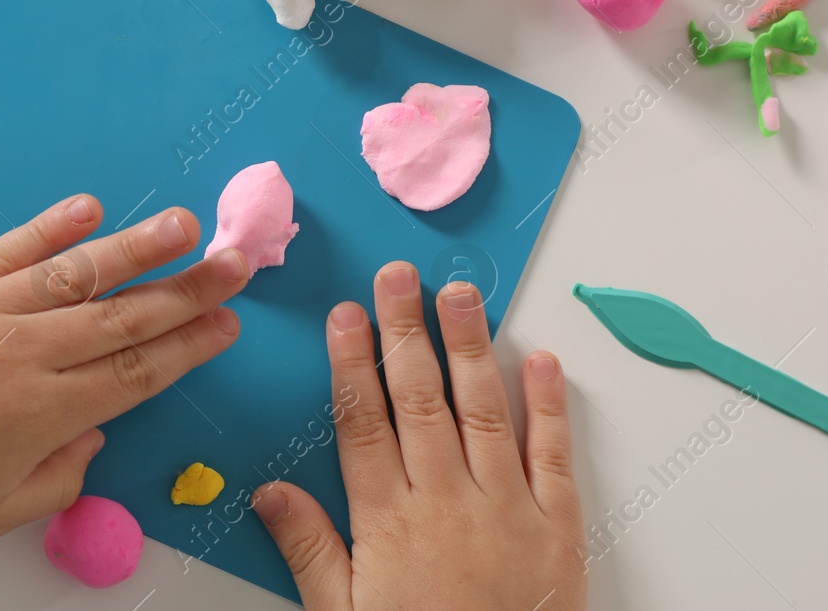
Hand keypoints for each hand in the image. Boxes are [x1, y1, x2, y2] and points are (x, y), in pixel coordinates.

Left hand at [0, 192, 249, 551]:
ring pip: (79, 271)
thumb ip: (61, 477)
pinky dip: (52, 227)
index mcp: (48, 412)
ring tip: (184, 223)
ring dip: (138, 245)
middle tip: (237, 263)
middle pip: (127, 314)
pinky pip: (11, 249)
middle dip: (190, 288)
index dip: (191, 344)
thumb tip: (92, 437)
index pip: (140, 370)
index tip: (228, 323)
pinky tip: (90, 208)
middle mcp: (29, 352)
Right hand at [253, 262, 585, 610]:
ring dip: (471, 346)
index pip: (364, 423)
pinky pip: (553, 456)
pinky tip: (540, 359)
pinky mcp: (558, 528)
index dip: (352, 363)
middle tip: (399, 275)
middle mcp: (446, 502)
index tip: (347, 314)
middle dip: (406, 331)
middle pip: (421, 400)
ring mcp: (506, 510)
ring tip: (462, 293)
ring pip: (483, 411)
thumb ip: (310, 553)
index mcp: (389, 523)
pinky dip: (549, 406)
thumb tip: (268, 492)